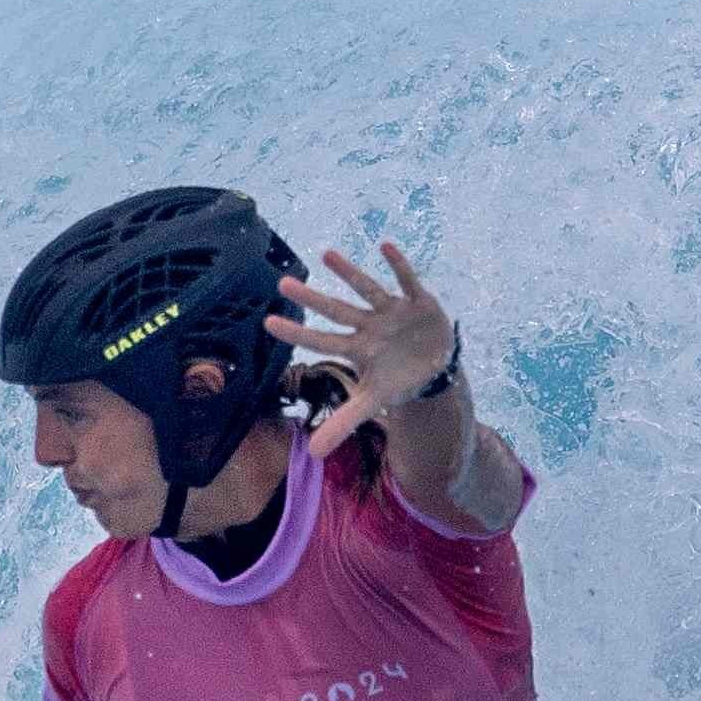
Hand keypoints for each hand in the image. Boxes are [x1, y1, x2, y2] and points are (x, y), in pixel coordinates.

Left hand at [276, 239, 458, 455]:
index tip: (267, 323)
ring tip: (327, 255)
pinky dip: (399, 266)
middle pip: (336, 311)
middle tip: (283, 283)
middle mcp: (368, 325)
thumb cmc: (395, 379)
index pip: (320, 341)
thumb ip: (342, 423)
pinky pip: (407, 281)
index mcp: (356, 348)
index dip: (297, 334)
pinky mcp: (417, 302)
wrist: (433, 369)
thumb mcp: (370, 402)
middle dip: (312, 300)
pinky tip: (386, 247)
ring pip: (367, 289)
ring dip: (349, 273)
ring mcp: (391, 311)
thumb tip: (314, 453)